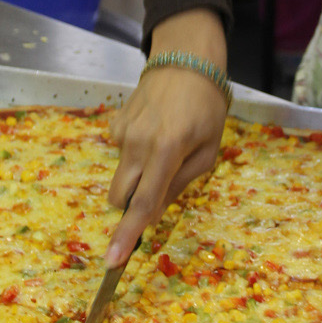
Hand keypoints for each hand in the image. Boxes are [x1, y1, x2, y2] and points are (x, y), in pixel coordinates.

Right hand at [105, 10, 228, 267]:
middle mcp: (138, 143)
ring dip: (137, 176)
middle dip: (133, 205)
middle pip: (120, 197)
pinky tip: (152, 131)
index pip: (144, 203)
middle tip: (158, 188)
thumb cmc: (206, 107)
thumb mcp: (209, 150)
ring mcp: (122, 133)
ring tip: (163, 149)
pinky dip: (135, 154)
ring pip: (121, 176)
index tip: (112, 261)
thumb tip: (153, 211)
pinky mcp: (114, 124)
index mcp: (166, 150)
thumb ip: (180, 183)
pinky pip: (121, 153)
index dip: (127, 235)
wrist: (185, 61)